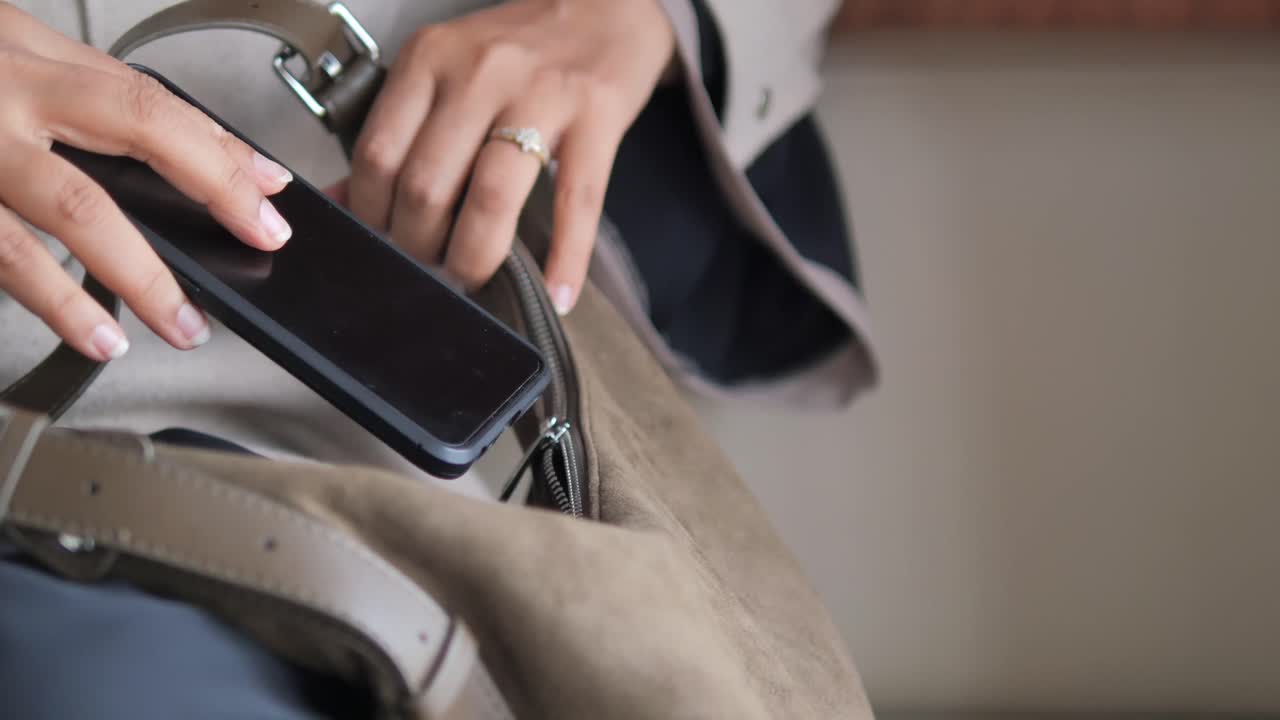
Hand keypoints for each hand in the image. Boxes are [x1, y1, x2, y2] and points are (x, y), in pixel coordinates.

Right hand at [0, 3, 293, 361]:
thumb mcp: (7, 51)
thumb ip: (89, 94)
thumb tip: (196, 148)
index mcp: (24, 54)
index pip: (148, 101)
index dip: (218, 149)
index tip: (269, 193)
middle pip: (126, 137)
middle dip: (208, 193)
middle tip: (258, 238)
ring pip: (60, 216)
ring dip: (128, 279)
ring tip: (174, 324)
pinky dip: (48, 297)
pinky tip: (86, 331)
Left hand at [342, 0, 675, 313]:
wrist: (607, 6)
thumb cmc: (523, 47)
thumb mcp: (446, 70)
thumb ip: (399, 130)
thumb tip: (343, 202)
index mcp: (431, 59)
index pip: (378, 155)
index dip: (372, 216)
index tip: (383, 243)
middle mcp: (481, 73)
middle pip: (426, 184)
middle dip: (418, 247)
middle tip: (427, 270)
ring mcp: (541, 95)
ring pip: (490, 198)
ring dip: (473, 257)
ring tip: (470, 280)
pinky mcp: (596, 116)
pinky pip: (575, 202)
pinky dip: (565, 259)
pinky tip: (559, 295)